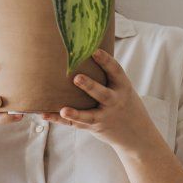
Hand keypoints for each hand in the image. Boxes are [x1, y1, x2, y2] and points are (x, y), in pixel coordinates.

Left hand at [41, 49, 165, 156]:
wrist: (137, 134)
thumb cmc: (123, 102)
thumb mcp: (122, 88)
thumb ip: (106, 74)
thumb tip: (83, 47)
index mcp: (122, 87)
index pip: (116, 71)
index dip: (106, 61)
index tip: (95, 51)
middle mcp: (114, 102)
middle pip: (102, 94)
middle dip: (90, 86)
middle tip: (77, 78)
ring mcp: (104, 117)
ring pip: (89, 116)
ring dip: (75, 113)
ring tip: (63, 110)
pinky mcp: (93, 126)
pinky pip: (75, 124)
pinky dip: (59, 119)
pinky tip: (45, 114)